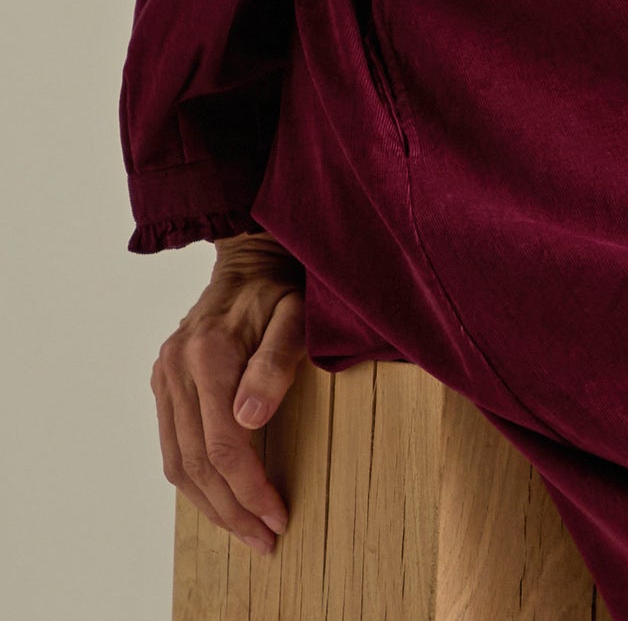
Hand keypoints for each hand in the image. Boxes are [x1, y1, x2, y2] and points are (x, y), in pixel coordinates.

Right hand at [150, 228, 307, 557]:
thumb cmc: (280, 288)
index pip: (223, 445)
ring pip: (177, 462)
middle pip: (197, 463)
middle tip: (265, 539)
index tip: (278, 515)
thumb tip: (250, 418)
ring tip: (245, 529)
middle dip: (232, 509)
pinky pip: (172, 445)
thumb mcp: (295, 316)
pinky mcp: (163, 381)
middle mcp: (176, 367)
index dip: (250, 488)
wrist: (249, 258)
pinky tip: (220, 497)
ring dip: (210, 504)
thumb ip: (275, 364)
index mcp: (208, 354)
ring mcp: (164, 375)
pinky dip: (194, 480)